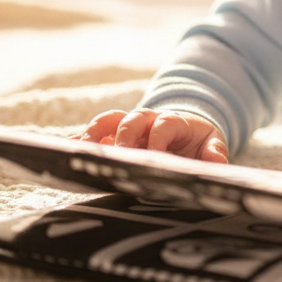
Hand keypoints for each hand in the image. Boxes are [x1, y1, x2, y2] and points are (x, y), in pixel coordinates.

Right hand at [76, 108, 228, 163]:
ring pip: (107, 122)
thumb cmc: (197, 143)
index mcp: (172, 121)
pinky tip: (65, 151)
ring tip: (82, 150)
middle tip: (117, 157)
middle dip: (123, 137)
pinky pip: (92, 134)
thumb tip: (215, 161)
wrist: (184, 132)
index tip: (154, 159)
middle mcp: (147, 119)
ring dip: (94, 134)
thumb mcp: (211, 145)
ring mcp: (127, 125)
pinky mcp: (112, 134)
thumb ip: (214, 152)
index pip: (164, 124)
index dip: (159, 139)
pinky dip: (79, 141)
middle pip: (131, 120)